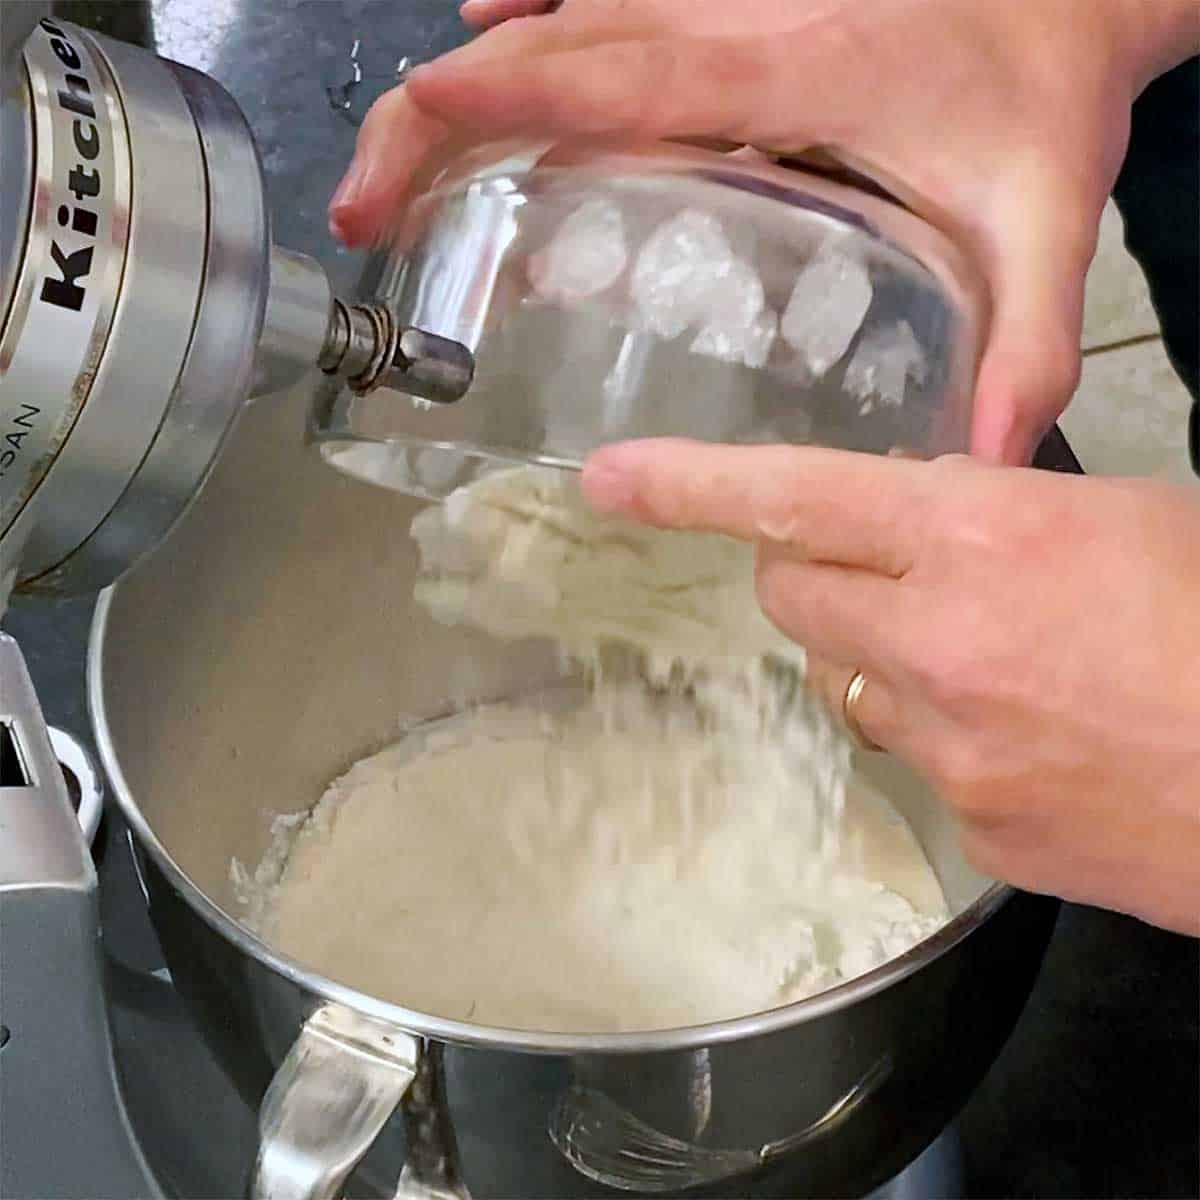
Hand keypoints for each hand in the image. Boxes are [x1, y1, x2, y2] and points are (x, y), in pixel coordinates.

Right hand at [329, 0, 1196, 462]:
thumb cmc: (1042, 94)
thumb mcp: (1043, 224)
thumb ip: (1024, 347)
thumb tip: (981, 458)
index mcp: (790, 68)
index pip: (612, 73)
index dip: (497, 98)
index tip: (405, 138)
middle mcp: (735, 19)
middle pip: (550, 47)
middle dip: (437, 116)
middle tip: (366, 205)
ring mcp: (726, 2)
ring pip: (564, 19)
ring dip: (469, 83)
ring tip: (397, 170)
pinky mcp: (729, 7)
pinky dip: (533, 13)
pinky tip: (478, 31)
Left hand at [580, 438, 1199, 934]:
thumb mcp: (1125, 517)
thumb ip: (996, 512)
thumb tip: (928, 513)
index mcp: (979, 535)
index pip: (792, 498)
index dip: (688, 484)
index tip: (608, 477)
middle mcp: (937, 641)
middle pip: (790, 600)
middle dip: (812, 575)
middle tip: (881, 570)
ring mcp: (947, 747)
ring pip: (846, 685)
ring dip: (885, 657)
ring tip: (993, 659)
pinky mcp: (972, 829)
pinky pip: (914, 762)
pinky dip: (946, 735)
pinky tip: (1032, 732)